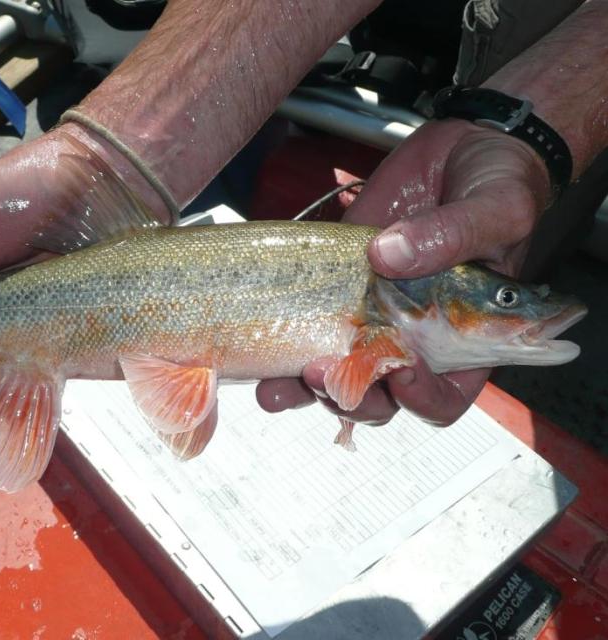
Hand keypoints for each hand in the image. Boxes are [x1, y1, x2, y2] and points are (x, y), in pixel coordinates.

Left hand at [258, 118, 550, 425]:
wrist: (455, 151)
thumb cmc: (497, 185)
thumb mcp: (495, 207)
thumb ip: (453, 235)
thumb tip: (390, 256)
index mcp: (465, 339)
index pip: (443, 396)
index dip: (421, 399)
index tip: (399, 373)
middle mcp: (414, 339)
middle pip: (382, 398)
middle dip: (350, 397)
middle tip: (323, 373)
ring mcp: (370, 317)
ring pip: (336, 377)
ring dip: (304, 389)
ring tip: (277, 386)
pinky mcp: (334, 292)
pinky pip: (304, 333)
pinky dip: (279, 355)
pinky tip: (257, 363)